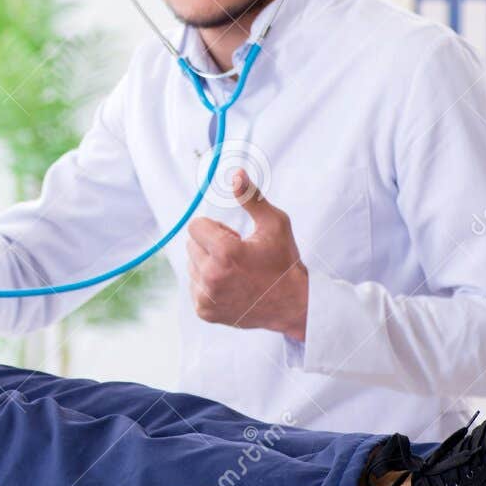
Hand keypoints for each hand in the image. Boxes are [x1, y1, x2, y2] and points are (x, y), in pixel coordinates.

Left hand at [186, 169, 309, 340]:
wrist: (294, 306)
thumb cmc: (284, 262)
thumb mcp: (275, 224)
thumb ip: (251, 197)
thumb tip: (236, 174)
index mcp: (225, 252)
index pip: (195, 226)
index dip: (216, 229)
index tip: (235, 239)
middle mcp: (211, 276)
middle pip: (191, 244)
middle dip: (210, 245)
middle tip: (238, 257)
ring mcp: (206, 297)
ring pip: (191, 265)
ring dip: (208, 264)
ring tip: (236, 273)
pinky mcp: (205, 312)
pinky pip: (194, 286)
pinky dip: (208, 284)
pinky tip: (231, 287)